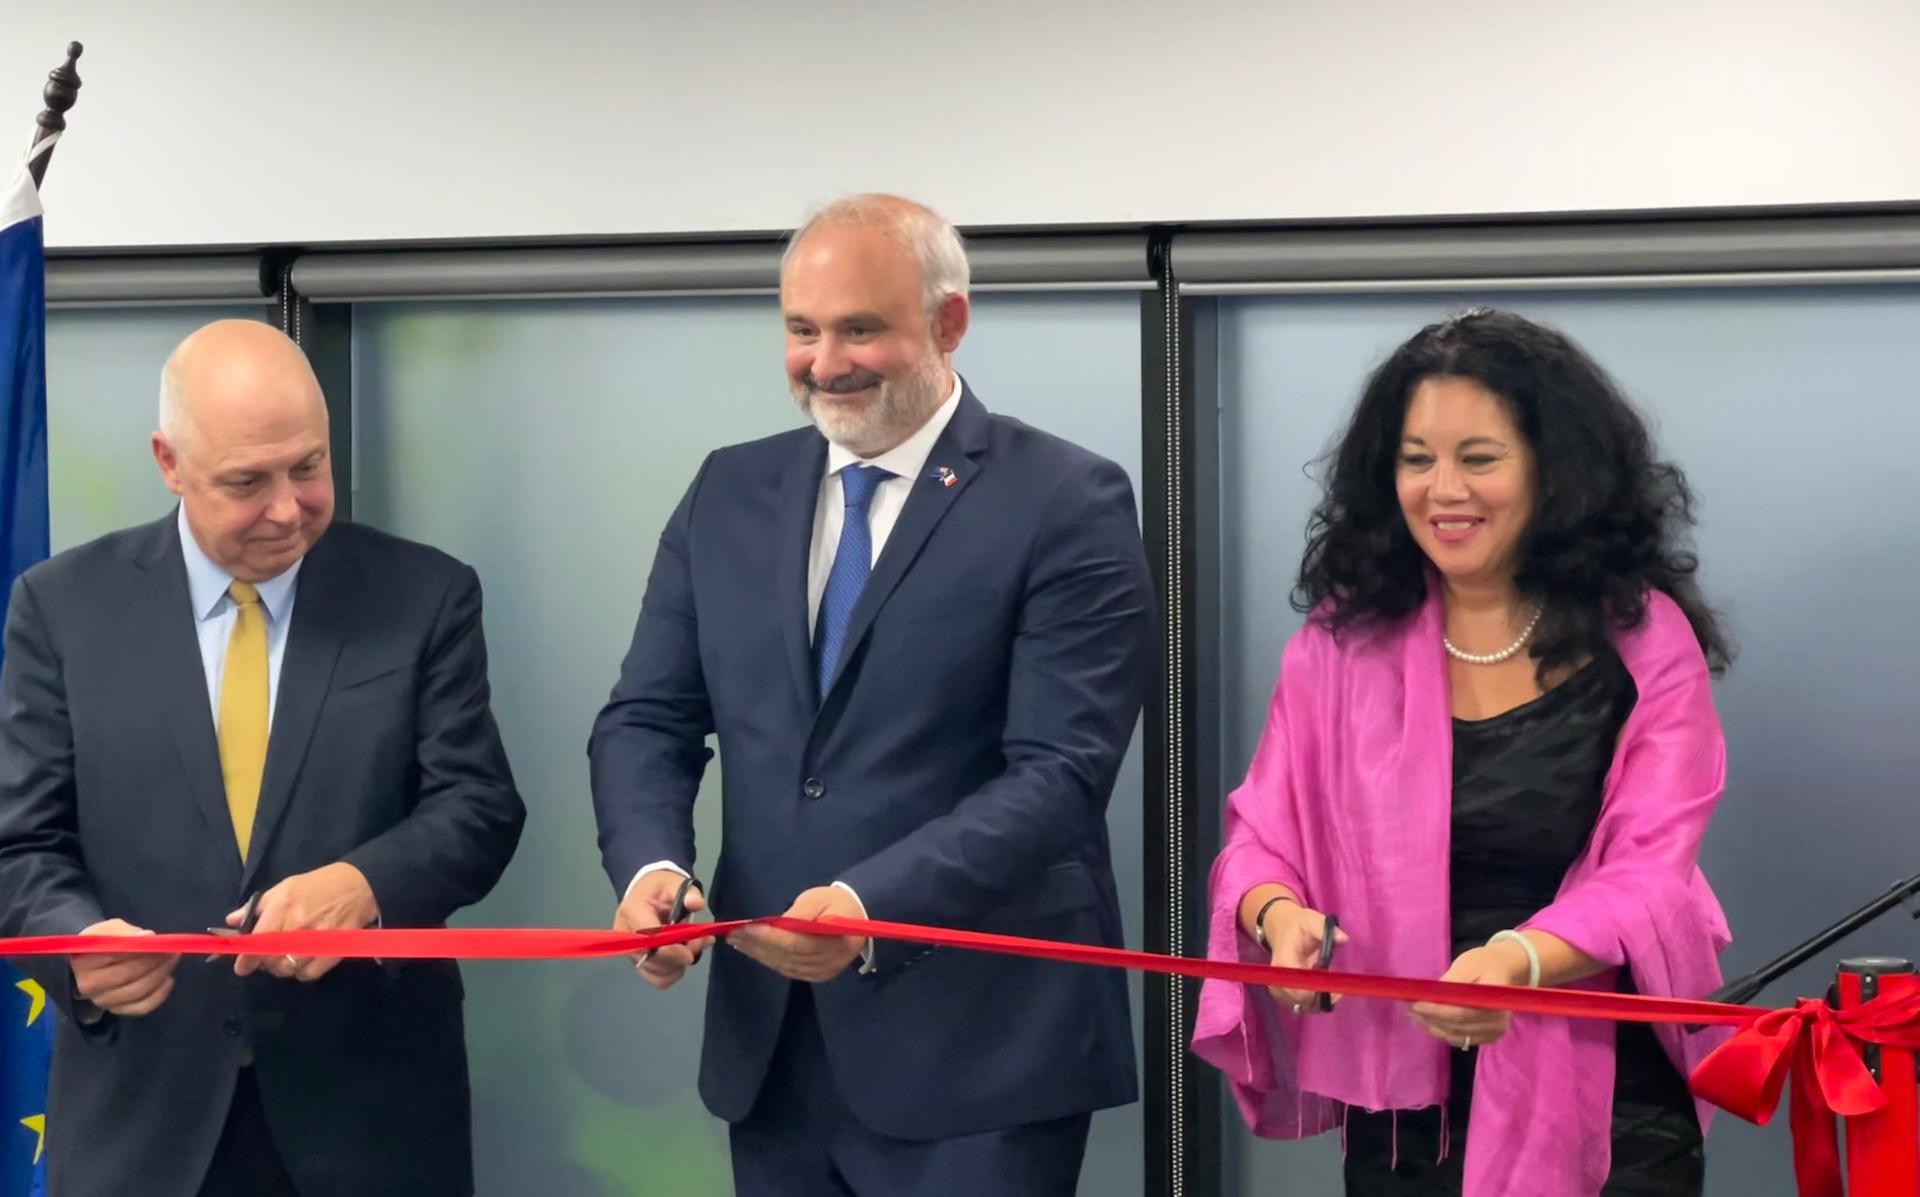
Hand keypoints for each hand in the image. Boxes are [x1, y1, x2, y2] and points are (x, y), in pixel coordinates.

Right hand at [73, 919, 178, 1015]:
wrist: (93, 961)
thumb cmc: (105, 941)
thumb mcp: (110, 929)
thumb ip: (126, 931)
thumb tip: (147, 937)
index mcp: (84, 963)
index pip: (116, 956)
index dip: (142, 949)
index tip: (161, 942)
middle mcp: (90, 987)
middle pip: (128, 975)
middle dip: (155, 961)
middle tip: (172, 950)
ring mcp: (104, 1001)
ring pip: (138, 991)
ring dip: (161, 974)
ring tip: (172, 960)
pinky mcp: (118, 1010)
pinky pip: (143, 1007)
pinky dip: (160, 994)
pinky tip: (167, 979)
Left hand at [231, 862, 379, 981]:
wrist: (361, 885)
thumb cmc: (319, 884)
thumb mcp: (286, 887)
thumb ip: (257, 906)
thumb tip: (232, 921)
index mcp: (282, 907)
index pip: (256, 942)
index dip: (245, 960)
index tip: (241, 967)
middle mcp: (296, 925)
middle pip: (270, 960)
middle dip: (264, 963)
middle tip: (267, 958)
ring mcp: (316, 940)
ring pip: (288, 969)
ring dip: (282, 968)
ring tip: (285, 960)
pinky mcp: (334, 950)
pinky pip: (309, 974)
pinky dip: (302, 973)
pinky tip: (303, 963)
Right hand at [617, 869, 712, 990]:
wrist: (647, 893)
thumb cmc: (661, 888)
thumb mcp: (676, 883)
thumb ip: (689, 892)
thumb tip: (696, 903)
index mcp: (632, 911)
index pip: (647, 938)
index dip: (670, 949)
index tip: (689, 952)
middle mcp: (625, 934)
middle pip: (651, 959)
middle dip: (678, 957)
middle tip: (700, 943)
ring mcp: (629, 950)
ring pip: (655, 972)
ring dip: (677, 965)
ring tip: (692, 948)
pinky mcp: (637, 962)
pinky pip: (654, 978)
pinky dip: (671, 973)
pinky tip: (681, 960)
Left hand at [730, 886, 864, 981]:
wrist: (856, 916)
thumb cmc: (836, 903)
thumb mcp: (819, 898)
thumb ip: (801, 911)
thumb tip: (777, 924)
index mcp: (836, 940)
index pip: (797, 943)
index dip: (770, 937)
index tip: (746, 927)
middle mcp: (829, 961)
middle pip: (787, 957)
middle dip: (757, 945)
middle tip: (733, 934)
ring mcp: (823, 972)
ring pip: (784, 965)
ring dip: (758, 954)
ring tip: (737, 941)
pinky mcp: (816, 976)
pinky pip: (787, 970)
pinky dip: (768, 960)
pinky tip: (753, 950)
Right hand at [1260, 901, 1349, 1012]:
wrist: (1279, 926)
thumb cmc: (1297, 925)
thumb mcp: (1311, 921)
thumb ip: (1324, 929)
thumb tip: (1343, 938)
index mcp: (1284, 964)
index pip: (1300, 990)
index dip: (1320, 993)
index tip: (1337, 988)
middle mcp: (1278, 979)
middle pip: (1301, 1002)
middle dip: (1322, 999)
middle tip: (1339, 989)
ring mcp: (1279, 988)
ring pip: (1301, 1006)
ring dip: (1319, 1002)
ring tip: (1331, 988)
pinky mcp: (1283, 992)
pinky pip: (1300, 1005)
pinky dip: (1314, 1001)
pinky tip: (1322, 989)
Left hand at [1408, 941, 1531, 1048]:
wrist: (1507, 970)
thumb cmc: (1486, 963)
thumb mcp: (1468, 964)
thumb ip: (1451, 982)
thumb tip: (1430, 996)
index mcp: (1496, 1001)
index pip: (1462, 1013)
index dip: (1436, 1011)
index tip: (1415, 1004)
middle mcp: (1498, 1023)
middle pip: (1456, 1027)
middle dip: (1428, 1018)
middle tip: (1406, 1006)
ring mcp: (1493, 1033)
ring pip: (1454, 1036)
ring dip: (1430, 1026)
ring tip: (1411, 1013)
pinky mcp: (1486, 1037)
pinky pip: (1458, 1039)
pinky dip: (1440, 1031)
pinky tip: (1425, 1021)